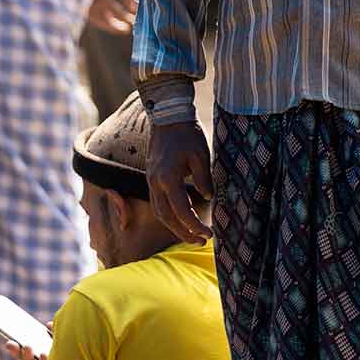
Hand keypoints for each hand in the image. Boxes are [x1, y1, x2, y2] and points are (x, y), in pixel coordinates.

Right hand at [146, 120, 213, 243]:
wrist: (168, 118)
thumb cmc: (187, 135)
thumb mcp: (201, 155)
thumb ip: (204, 179)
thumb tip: (207, 198)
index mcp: (168, 178)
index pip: (181, 210)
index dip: (194, 225)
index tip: (208, 234)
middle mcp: (155, 183)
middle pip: (167, 217)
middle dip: (183, 232)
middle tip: (201, 241)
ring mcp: (151, 181)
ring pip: (160, 212)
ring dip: (175, 226)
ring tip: (192, 235)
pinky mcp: (152, 178)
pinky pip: (158, 203)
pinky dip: (169, 215)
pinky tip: (182, 218)